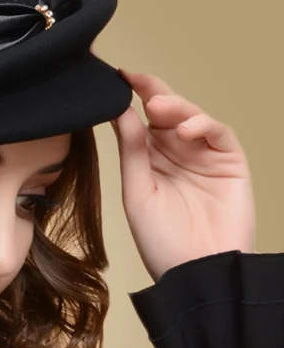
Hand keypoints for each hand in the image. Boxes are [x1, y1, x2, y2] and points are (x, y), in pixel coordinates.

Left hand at [110, 68, 255, 282]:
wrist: (194, 271)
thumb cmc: (161, 240)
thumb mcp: (137, 191)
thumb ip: (131, 150)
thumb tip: (118, 110)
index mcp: (149, 160)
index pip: (141, 120)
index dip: (132, 96)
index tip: (118, 76)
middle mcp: (176, 153)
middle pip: (167, 112)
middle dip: (154, 94)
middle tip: (137, 82)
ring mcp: (204, 156)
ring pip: (192, 117)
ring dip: (176, 107)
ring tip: (159, 108)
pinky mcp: (230, 161)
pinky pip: (218, 133)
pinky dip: (202, 125)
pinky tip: (184, 130)